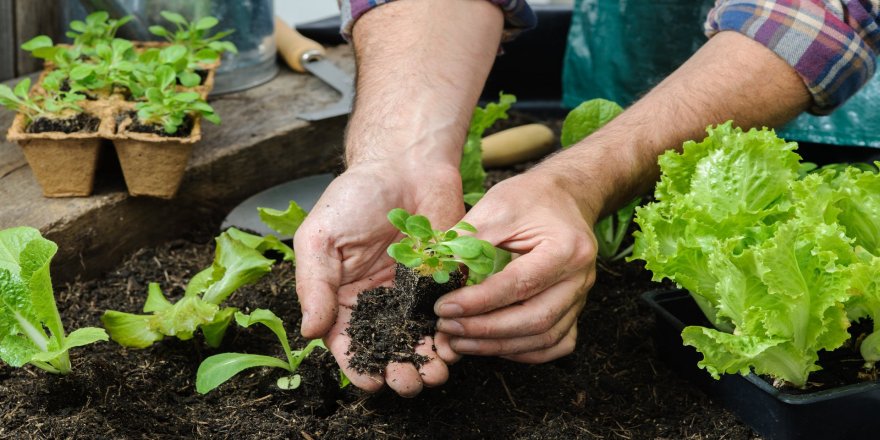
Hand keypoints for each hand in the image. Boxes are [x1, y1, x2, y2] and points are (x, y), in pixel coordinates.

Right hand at [293, 159, 463, 395]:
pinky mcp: (443, 283)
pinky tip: (457, 345)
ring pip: (419, 340)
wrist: (406, 163)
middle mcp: (378, 303)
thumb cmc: (355, 196)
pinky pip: (448, 316)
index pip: (347, 344)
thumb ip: (314, 284)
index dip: (358, 368)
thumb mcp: (321, 238)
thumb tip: (308, 332)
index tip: (372, 383)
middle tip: (410, 384)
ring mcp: (412, 295)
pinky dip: (453, 335)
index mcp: (343, 297)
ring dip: (427, 362)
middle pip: (387, 350)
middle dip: (398, 372)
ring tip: (436, 374)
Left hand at [434, 170, 596, 362]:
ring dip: (498, 346)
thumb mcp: (496, 207)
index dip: (478, 302)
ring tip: (459, 341)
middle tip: (447, 329)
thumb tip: (435, 277)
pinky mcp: (575, 309)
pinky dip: (524, 351)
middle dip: (486, 331)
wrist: (564, 197)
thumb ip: (467, 243)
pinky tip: (492, 345)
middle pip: (536, 320)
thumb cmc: (530, 198)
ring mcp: (581, 297)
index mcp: (566, 248)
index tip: (443, 308)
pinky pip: (555, 343)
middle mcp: (580, 278)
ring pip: (545, 339)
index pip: (519, 284)